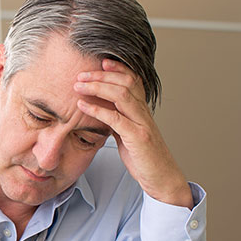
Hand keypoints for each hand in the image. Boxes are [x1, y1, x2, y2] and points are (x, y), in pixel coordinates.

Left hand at [74, 59, 193, 208]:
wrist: (161, 178)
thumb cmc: (143, 157)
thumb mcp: (127, 134)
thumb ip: (117, 120)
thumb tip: (100, 109)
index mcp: (142, 110)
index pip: (133, 80)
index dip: (118, 68)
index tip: (101, 61)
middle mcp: (144, 113)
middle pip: (125, 83)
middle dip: (101, 75)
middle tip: (80, 74)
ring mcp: (142, 124)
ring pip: (121, 95)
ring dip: (97, 87)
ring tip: (78, 86)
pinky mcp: (137, 138)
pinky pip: (116, 119)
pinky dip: (97, 110)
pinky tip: (83, 106)